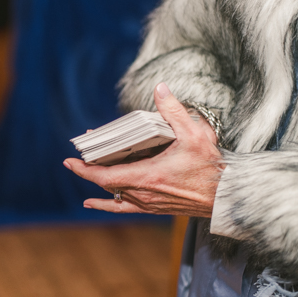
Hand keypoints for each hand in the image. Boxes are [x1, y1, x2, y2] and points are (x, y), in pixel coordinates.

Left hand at [64, 83, 223, 216]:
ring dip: (98, 180)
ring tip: (85, 167)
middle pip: (106, 182)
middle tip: (80, 154)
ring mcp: (147, 202)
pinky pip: (122, 208)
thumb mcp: (195, 134)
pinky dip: (105, 204)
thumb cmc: (212, 167)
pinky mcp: (153, 208)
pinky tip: (91, 202)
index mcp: (147, 177)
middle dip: (90, 167)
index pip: (105, 176)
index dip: (85, 169)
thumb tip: (160, 88)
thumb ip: (174, 111)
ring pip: (113, 193)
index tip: (69, 161)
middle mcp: (143, 193)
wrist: (228, 196)